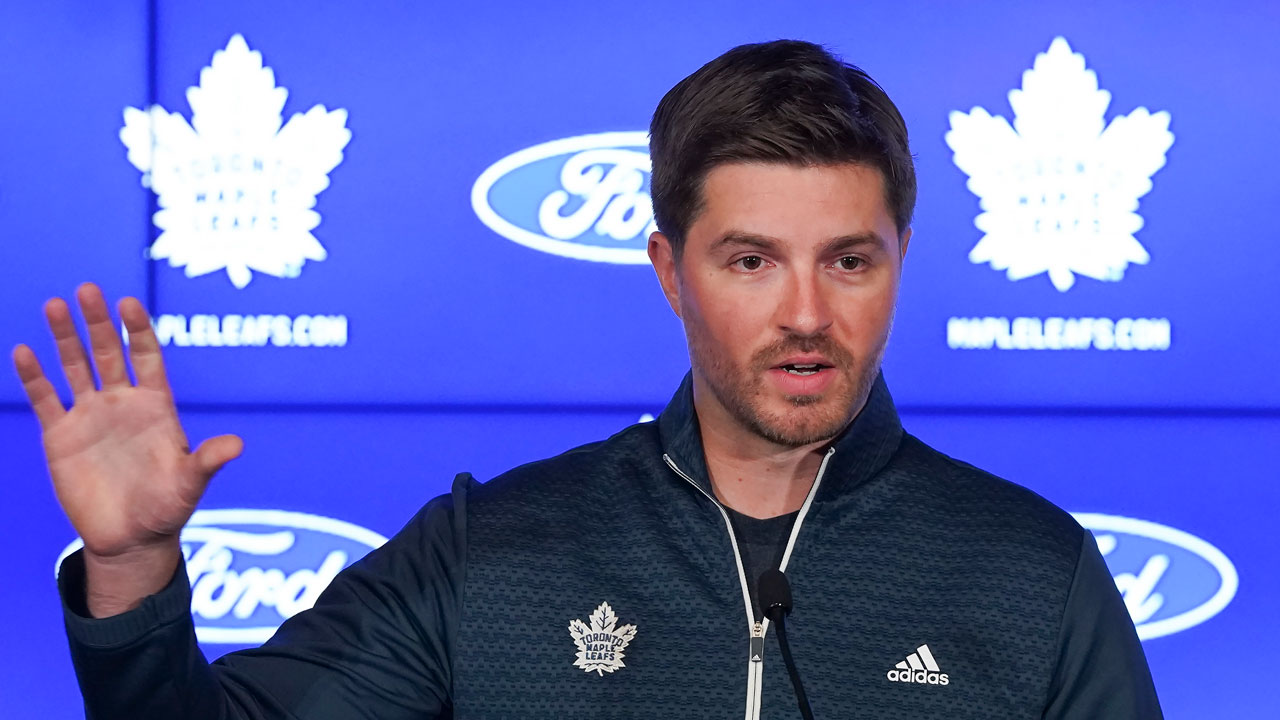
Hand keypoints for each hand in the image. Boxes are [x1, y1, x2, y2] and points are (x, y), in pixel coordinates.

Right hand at [12, 282, 242, 614]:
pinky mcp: (62, 437)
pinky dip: (35, 377)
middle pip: (107, 352)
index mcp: (155, 406)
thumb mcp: (191, 483)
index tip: (128, 303)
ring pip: (75, 367)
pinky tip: (24, 350)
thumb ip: (208, 461)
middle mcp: (122, 404)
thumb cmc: (168, 508)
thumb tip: (238, 445)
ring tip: (54, 304)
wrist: (131, 538)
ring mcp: (90, 417)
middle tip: (87, 289)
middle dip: (97, 322)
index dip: (137, 330)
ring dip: (64, 337)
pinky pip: (46, 400)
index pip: (146, 357)